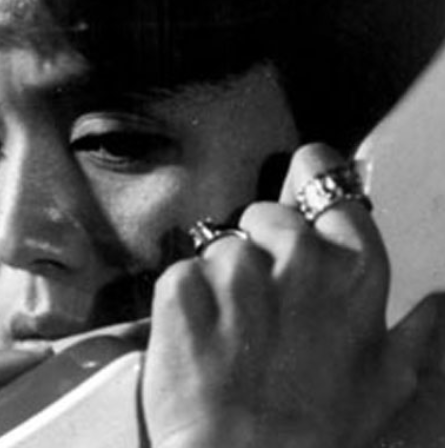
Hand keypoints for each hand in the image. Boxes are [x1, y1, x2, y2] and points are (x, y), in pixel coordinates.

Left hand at [143, 143, 434, 447]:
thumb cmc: (317, 431)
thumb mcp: (385, 383)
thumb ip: (416, 332)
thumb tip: (438, 300)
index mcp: (354, 272)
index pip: (327, 187)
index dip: (311, 185)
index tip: (303, 176)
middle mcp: (299, 260)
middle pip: (265, 214)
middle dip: (261, 248)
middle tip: (262, 307)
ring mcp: (236, 272)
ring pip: (221, 246)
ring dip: (223, 283)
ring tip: (234, 337)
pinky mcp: (181, 287)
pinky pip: (183, 271)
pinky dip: (186, 301)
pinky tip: (203, 341)